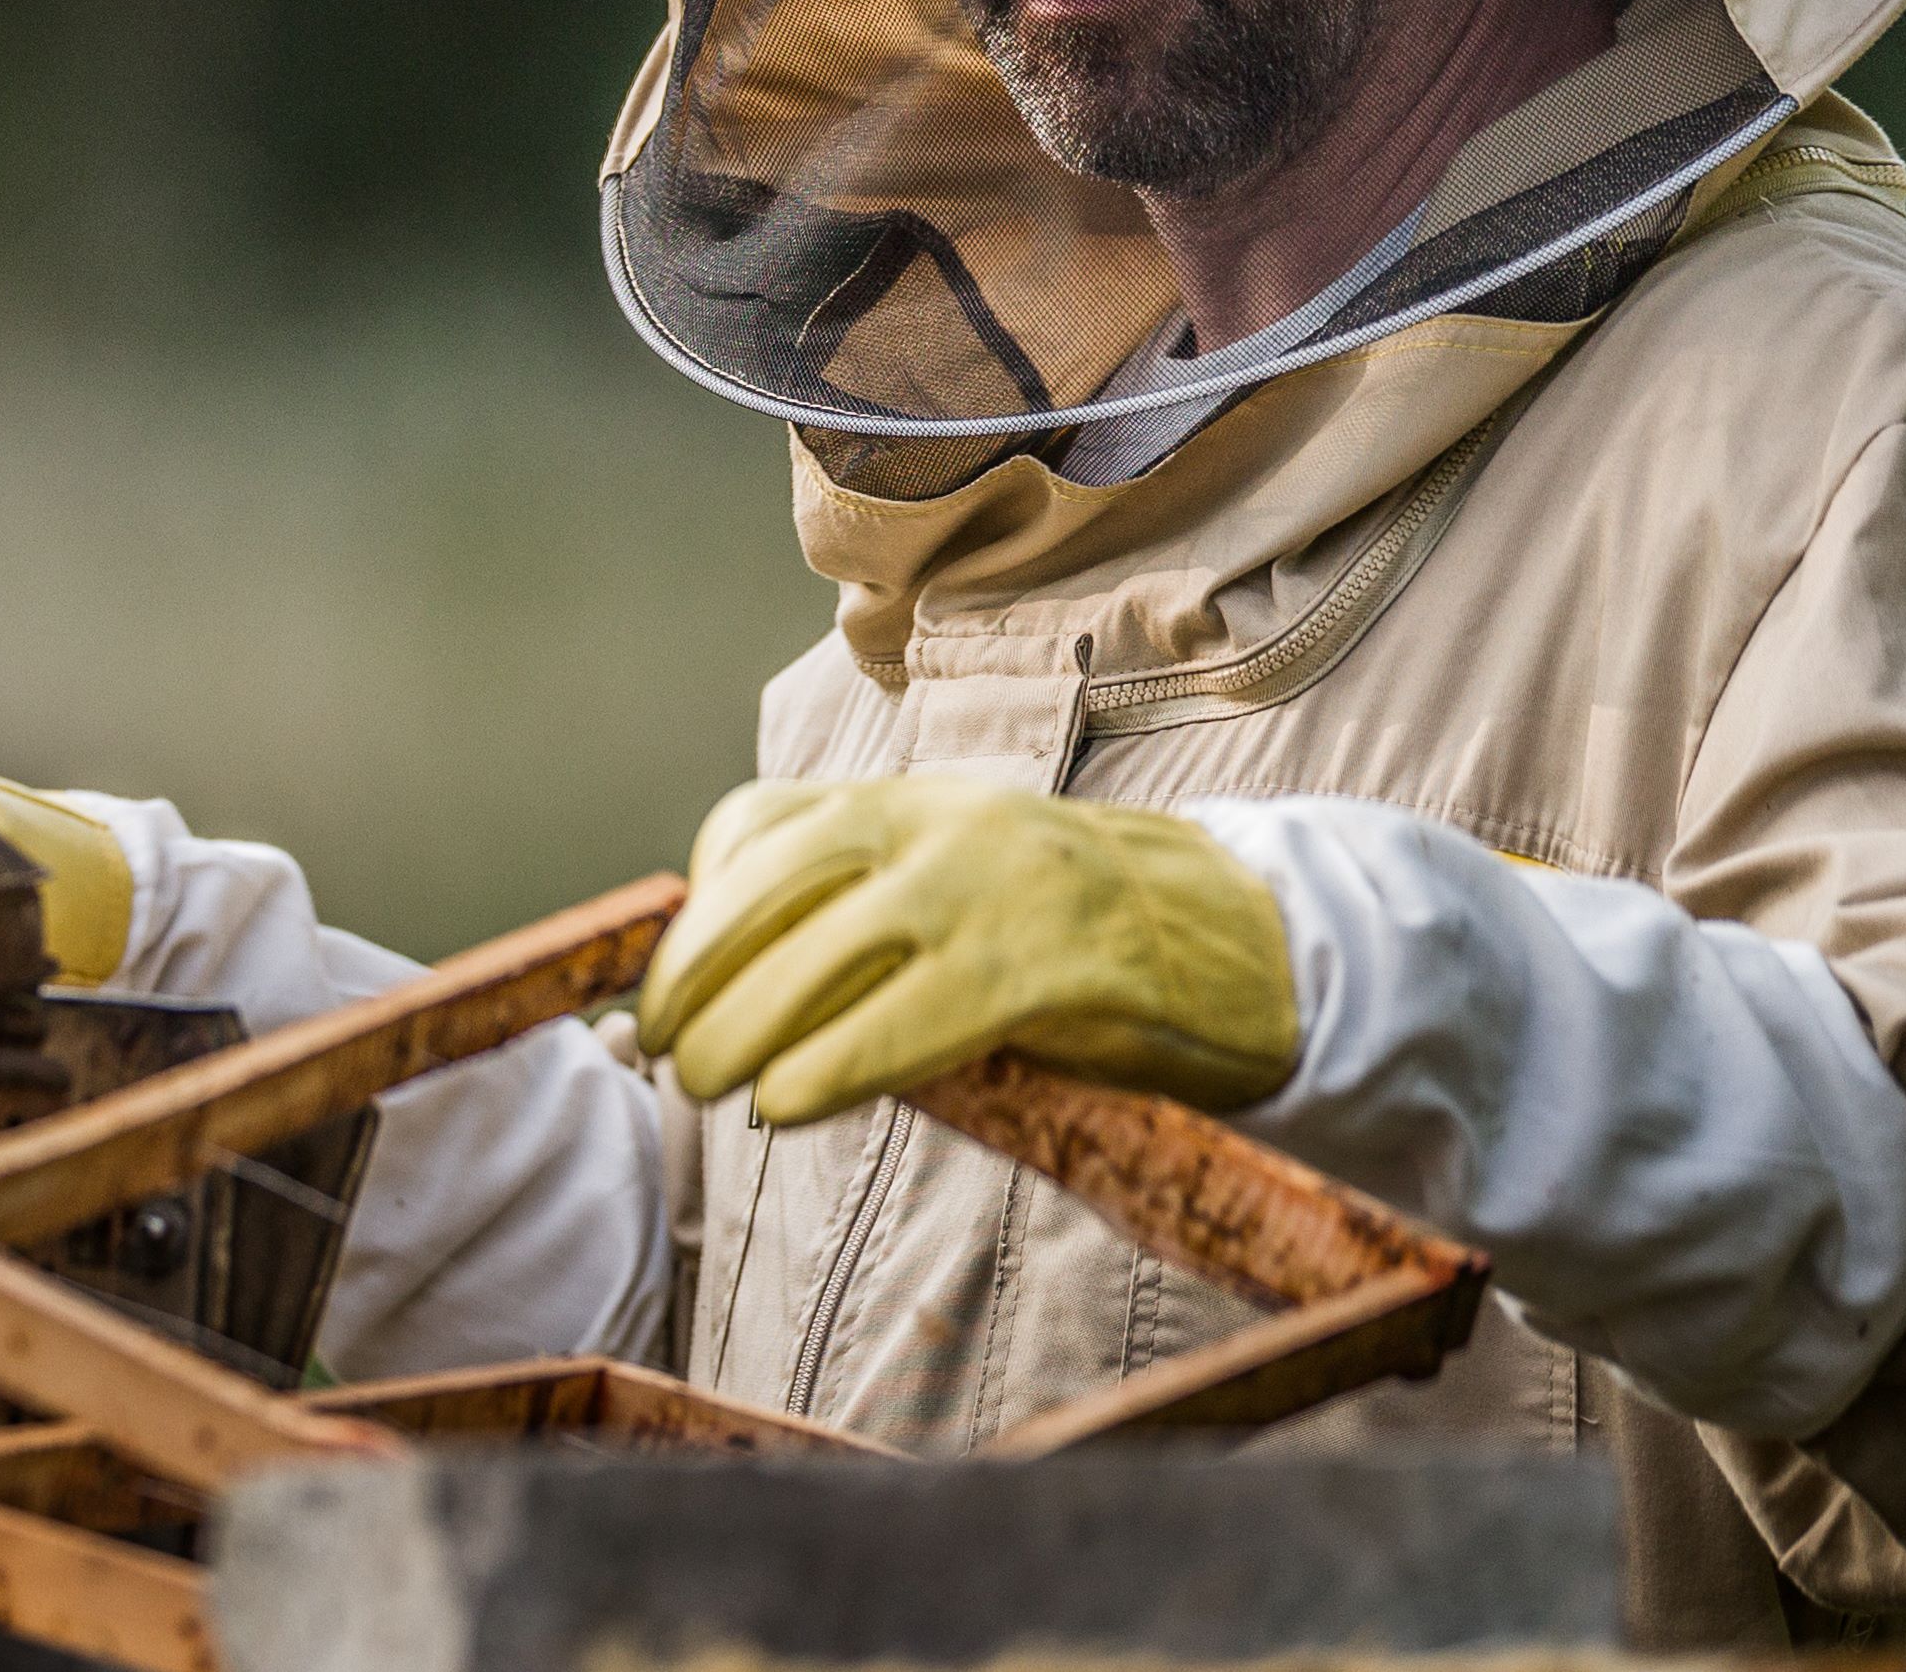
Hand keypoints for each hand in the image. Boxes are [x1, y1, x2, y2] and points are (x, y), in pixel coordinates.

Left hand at [631, 776, 1298, 1126]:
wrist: (1241, 944)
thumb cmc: (1074, 939)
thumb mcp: (960, 894)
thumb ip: (864, 924)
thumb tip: (734, 1003)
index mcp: (915, 801)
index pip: (761, 825)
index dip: (699, 905)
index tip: (671, 980)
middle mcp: (943, 822)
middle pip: (773, 882)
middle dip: (698, 969)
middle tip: (663, 1048)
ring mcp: (996, 885)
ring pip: (827, 948)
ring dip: (745, 1025)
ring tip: (708, 1085)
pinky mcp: (1048, 963)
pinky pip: (911, 1015)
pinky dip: (833, 1063)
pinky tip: (786, 1104)